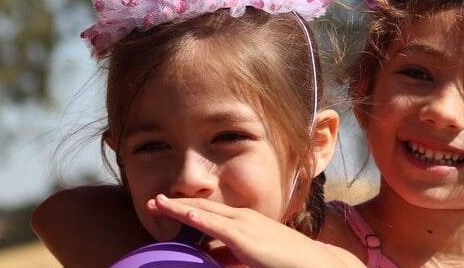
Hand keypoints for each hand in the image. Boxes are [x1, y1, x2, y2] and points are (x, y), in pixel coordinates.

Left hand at [146, 195, 360, 267]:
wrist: (311, 262)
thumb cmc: (285, 261)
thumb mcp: (253, 257)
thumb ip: (233, 255)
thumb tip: (211, 257)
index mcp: (245, 221)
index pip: (210, 212)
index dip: (187, 208)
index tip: (166, 206)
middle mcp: (242, 217)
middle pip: (202, 207)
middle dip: (176, 203)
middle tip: (152, 201)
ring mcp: (243, 224)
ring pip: (203, 212)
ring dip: (178, 207)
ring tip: (155, 204)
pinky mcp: (243, 236)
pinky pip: (213, 225)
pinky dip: (194, 217)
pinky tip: (180, 213)